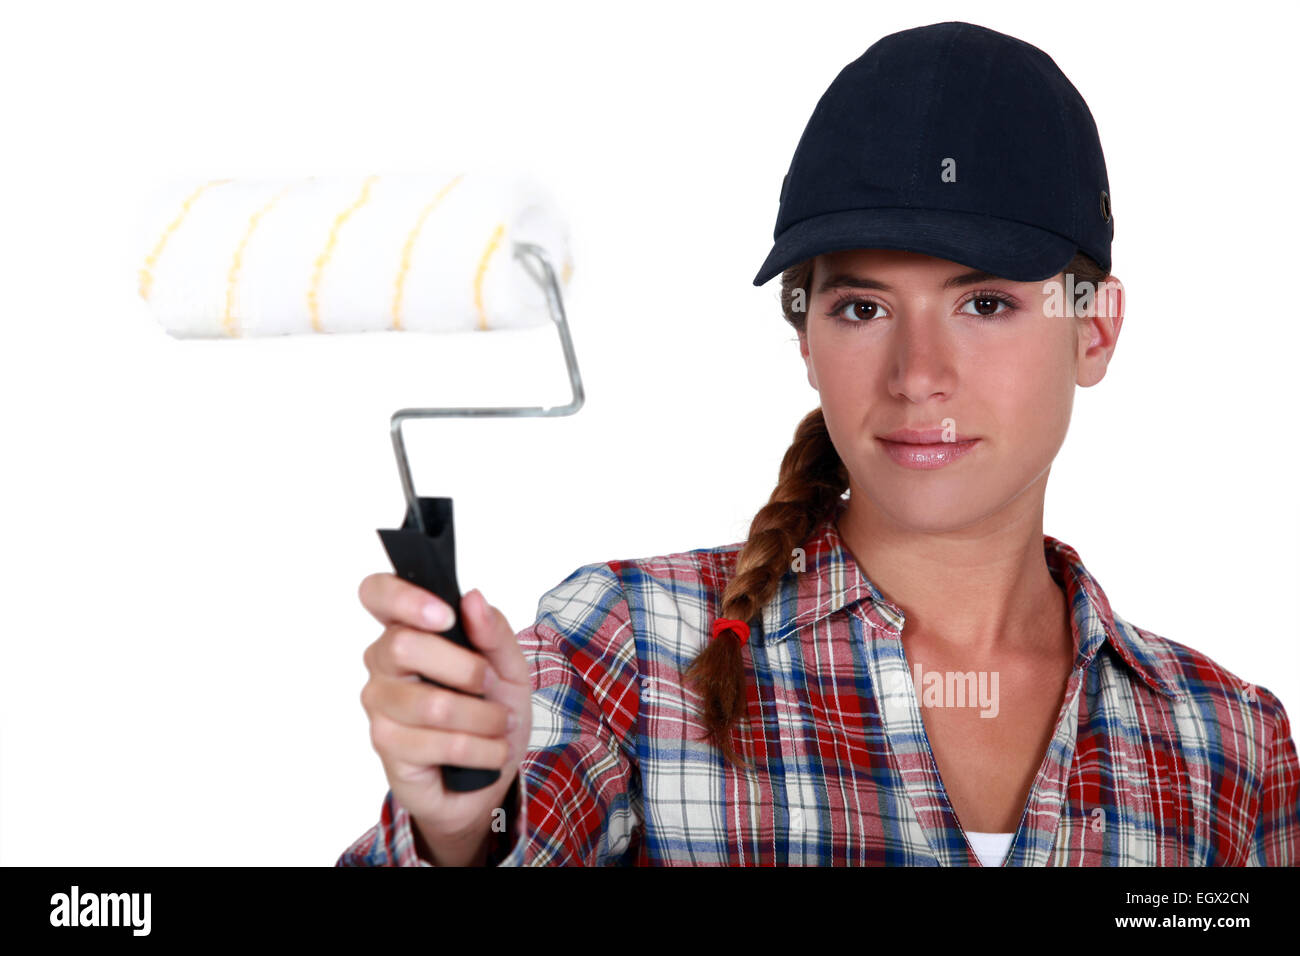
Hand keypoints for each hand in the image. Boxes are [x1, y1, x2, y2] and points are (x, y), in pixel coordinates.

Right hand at [358, 574, 531, 858]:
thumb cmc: (491, 709)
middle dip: (465, 668)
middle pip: (403, 646)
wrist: (489, 775)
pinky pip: (442, 743)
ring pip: (431, 703)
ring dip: (484, 717)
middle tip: (488, 683)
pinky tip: (489, 750)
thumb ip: (493, 631)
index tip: (445, 615)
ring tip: (499, 723)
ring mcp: (380, 706)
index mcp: (407, 629)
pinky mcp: (388, 747)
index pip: (377, 593)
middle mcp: (382, 663)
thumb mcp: (509, 666)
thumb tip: (472, 599)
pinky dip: (482, 748)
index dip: (403, 597)